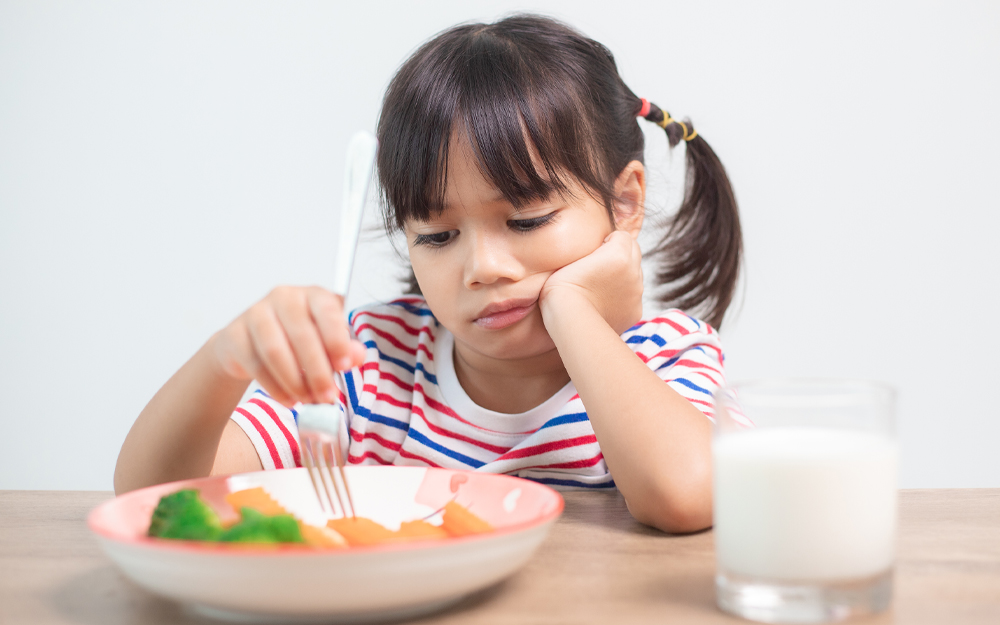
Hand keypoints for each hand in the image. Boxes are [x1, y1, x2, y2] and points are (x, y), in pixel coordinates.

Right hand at [208, 286, 365, 406]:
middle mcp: (284, 298)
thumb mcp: (326, 341)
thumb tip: (357, 356)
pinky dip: (276, 388)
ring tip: (308, 400)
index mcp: (312, 295)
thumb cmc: (295, 339)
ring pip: (276, 352)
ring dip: (296, 382)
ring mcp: (256, 314)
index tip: (345, 367)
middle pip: (302, 336)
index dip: (337, 340)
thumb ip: (344, 349)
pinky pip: (257, 366)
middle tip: (327, 397)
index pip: (327, 311)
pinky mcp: (235, 335)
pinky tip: (289, 400)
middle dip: (318, 372)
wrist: (248, 343)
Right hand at [539, 230, 643, 334]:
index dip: (607, 241)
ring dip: (622, 275)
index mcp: (619, 254)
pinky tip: (604, 302)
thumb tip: (599, 248)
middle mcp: (634, 272)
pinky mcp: (636, 310)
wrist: (570, 321)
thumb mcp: (572, 257)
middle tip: (600, 265)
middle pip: (634, 251)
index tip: (595, 251)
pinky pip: (633, 296)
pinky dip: (622, 296)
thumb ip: (592, 248)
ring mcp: (637, 293)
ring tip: (600, 286)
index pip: (622, 236)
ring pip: (635, 274)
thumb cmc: (562, 288)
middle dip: (621, 253)